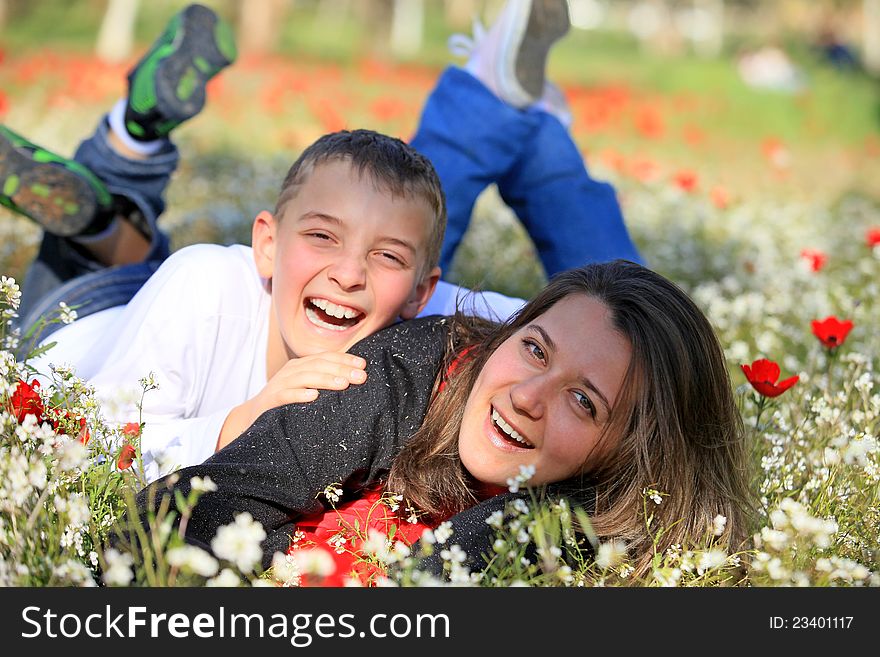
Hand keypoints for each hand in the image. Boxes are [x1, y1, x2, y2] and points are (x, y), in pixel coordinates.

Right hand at [217, 352, 366, 449]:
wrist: (252, 417)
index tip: (363, 365)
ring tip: (343, 385)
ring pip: (304, 377)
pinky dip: (299, 394)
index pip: (325, 357)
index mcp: (300, 366)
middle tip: (361, 376)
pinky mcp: (270, 400)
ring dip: (325, 380)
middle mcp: (290, 372)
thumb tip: (353, 379)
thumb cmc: (286, 403)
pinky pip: (285, 395)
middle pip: (318, 365)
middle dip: (341, 369)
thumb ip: (323, 381)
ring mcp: (279, 384)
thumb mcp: (304, 387)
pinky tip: (313, 396)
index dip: (344, 359)